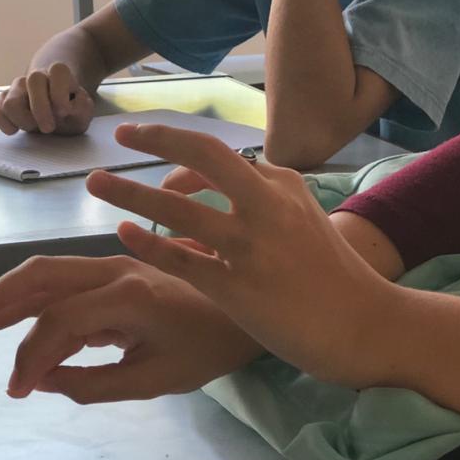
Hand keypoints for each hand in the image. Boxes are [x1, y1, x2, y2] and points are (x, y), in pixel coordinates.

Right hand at [0, 63, 94, 134]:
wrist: (56, 109)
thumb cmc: (70, 109)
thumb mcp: (83, 111)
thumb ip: (82, 109)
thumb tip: (69, 108)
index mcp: (58, 74)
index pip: (58, 70)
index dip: (60, 92)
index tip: (64, 112)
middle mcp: (37, 77)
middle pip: (33, 80)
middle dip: (41, 109)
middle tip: (49, 128)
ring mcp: (18, 88)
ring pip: (10, 101)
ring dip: (23, 120)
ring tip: (34, 128)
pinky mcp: (3, 101)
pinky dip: (4, 124)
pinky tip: (16, 130)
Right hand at [0, 254, 262, 401]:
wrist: (254, 302)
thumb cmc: (210, 345)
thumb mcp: (156, 380)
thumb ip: (95, 383)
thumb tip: (43, 382)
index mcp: (129, 294)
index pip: (60, 322)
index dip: (31, 357)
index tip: (17, 391)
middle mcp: (115, 269)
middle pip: (41, 278)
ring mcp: (114, 265)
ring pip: (47, 272)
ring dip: (5, 295)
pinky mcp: (115, 270)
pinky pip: (64, 281)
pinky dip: (30, 298)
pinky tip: (8, 319)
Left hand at [87, 124, 401, 389]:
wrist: (364, 324)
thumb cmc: (332, 275)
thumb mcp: (304, 217)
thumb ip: (264, 198)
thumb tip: (217, 190)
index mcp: (282, 183)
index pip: (218, 154)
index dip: (177, 152)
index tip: (151, 160)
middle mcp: (266, 203)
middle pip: (202, 153)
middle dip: (156, 137)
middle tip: (120, 135)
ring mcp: (251, 245)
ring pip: (177, 208)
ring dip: (128, 192)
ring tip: (95, 184)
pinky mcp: (238, 286)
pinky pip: (180, 258)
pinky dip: (147, 242)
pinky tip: (123, 235)